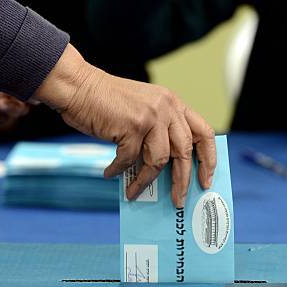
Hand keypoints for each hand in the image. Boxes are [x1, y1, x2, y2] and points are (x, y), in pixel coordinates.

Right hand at [34, 44, 215, 207]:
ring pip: (159, 160)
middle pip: (185, 151)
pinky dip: (119, 170)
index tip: (207, 179)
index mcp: (174, 104)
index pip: (204, 132)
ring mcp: (150, 116)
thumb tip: (168, 170)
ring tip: (135, 192)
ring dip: (146, 180)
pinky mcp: (132, 126)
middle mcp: (167, 107)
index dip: (208, 159)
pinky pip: (130, 159)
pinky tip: (111, 173)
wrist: (78, 86)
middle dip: (182, 180)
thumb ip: (160, 132)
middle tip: (178, 199)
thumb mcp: (144, 111)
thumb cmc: (107, 104)